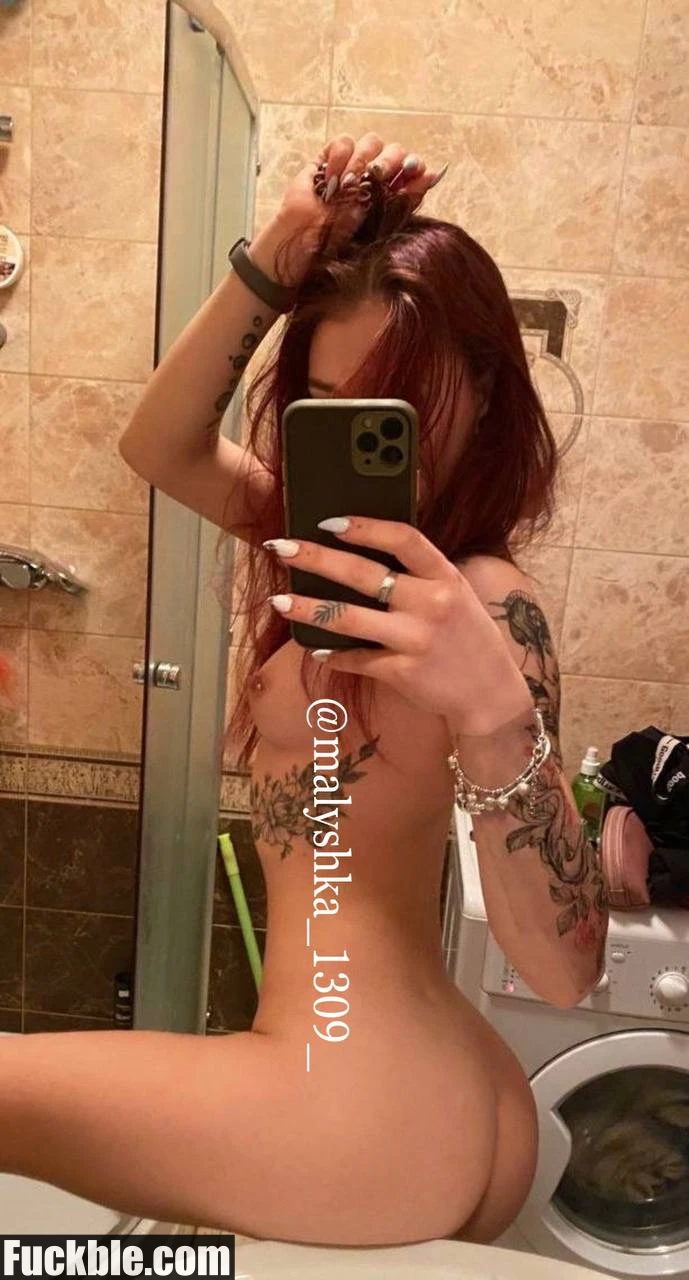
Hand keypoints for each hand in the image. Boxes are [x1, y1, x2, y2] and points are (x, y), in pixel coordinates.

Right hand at [256, 133, 447, 283]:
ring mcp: (351, 165)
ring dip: (363, 160)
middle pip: (394, 149)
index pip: (411, 168)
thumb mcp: (381, 222)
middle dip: (390, 160)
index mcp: (390, 192)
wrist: (306, 239)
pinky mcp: (328, 158)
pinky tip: (333, 178)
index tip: (413, 169)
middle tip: (376, 176)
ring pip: (371, 141)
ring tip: (349, 184)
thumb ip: (407, 198)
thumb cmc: (341, 238)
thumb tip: (434, 174)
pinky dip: (341, 157)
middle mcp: (373, 175)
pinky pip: (343, 142)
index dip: (414, 165)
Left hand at [263, 516, 533, 736]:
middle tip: (281, 548)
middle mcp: (431, 603)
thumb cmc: (468, 638)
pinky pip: (356, 658)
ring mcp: (415, 639)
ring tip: (277, 601)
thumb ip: (421, 575)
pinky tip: (315, 650)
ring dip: (307, 609)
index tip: (328, 521)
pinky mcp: (402, 671)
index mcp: (446, 576)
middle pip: (363, 574)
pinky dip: (333, 655)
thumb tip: (365, 554)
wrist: (490, 694)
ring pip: (348, 618)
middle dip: (315, 558)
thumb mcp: (457, 595)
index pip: (402, 539)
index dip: (364, 526)